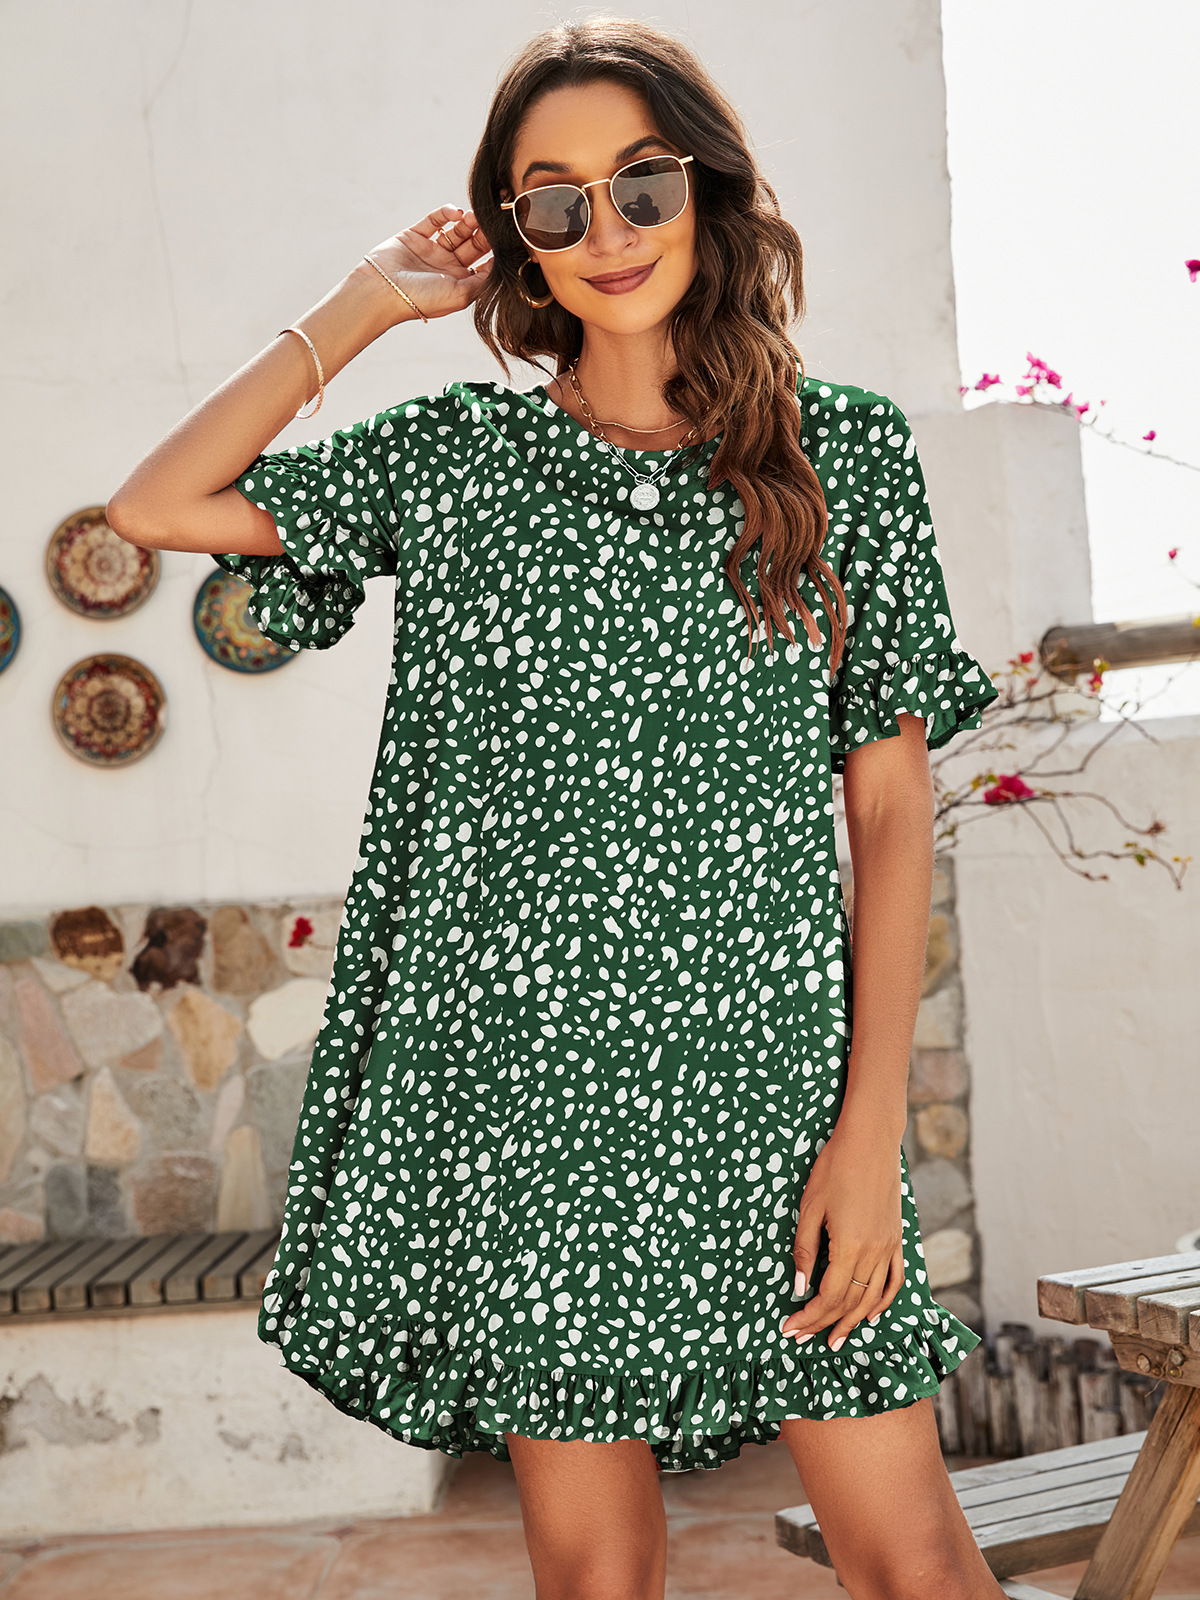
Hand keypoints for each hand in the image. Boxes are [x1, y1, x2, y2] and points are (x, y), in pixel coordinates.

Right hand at [361, 205, 492, 322]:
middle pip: (472, 245)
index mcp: (458, 283)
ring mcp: (430, 250)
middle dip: (483, 234)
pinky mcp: (415, 235)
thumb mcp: (461, 296)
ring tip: (474, 217)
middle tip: (491, 223)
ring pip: (455, 231)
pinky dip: (446, 213)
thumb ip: (483, 280)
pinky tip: (456, 213)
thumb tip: (499, 264)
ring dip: (467, 223)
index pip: (483, 264)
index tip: (506, 240)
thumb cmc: (423, 299)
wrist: (384, 291)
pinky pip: (434, 220)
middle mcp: (446, 267)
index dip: (494, 252)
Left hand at [780, 1116, 905, 1351]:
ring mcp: (890, 1247)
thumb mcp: (810, 1207)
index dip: (807, 1318)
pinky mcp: (897, 1239)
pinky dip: (883, 1302)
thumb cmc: (835, 1167)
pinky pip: (895, 1280)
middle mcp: (874, 1253)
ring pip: (872, 1298)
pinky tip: (871, 1315)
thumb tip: (797, 1287)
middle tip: (802, 1339)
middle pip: (849, 1303)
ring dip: (853, 1322)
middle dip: (824, 1325)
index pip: (828, 1297)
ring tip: (835, 1340)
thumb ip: (804, 1250)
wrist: (870, 1141)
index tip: (789, 1329)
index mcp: (849, 1247)